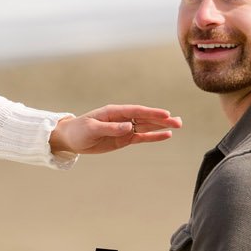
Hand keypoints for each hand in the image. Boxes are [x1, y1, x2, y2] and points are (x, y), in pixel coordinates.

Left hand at [49, 104, 182, 155]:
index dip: (151, 113)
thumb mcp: (92, 129)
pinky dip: (153, 136)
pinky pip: (141, 137)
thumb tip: (129, 126)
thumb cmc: (79, 130)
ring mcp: (124, 128)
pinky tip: (165, 135)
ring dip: (161, 126)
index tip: (165, 114)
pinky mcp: (124, 138)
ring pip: (146, 127)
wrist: (71, 139)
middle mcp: (122, 118)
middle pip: (145, 118)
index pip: (136, 111)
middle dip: (162, 119)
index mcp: (114, 112)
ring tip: (178, 125)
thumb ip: (110, 128)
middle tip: (178, 121)